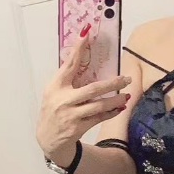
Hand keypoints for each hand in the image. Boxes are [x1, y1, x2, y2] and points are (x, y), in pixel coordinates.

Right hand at [36, 25, 131, 165]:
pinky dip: (110, 113)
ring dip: (115, 100)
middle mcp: (63, 100)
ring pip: (98, 106)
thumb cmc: (53, 111)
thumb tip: (84, 56)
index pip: (69, 64)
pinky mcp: (77, 128)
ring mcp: (70, 116)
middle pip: (93, 89)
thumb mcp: (53, 92)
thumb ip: (67, 77)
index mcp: (55, 87)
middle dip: (113, 83)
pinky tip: (119, 108)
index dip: (78, 49)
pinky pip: (98, 119)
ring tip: (126, 95)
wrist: (47, 140)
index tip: (87, 33)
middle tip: (126, 78)